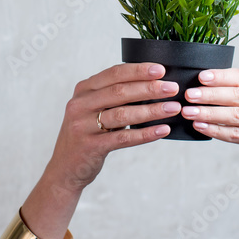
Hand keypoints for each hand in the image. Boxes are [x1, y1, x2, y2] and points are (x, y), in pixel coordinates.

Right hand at [43, 62, 179, 193]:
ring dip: (152, 111)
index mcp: (84, 90)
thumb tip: (152, 84)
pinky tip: (162, 130)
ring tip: (173, 108)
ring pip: (123, 114)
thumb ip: (113, 97)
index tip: (161, 70)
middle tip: (172, 88)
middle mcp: (80, 104)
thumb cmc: (88, 134)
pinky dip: (145, 134)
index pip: (114, 73)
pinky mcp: (90, 146)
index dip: (139, 70)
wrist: (65, 168)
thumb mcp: (93, 109)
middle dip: (150, 88)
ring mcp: (83, 126)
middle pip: (120, 92)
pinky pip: (123, 138)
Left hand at [181, 68, 238, 199]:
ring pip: (236, 115)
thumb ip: (238, 96)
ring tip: (189, 112)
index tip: (200, 77)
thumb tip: (202, 87)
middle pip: (238, 95)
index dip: (220, 76)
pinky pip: (237, 134)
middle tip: (189, 95)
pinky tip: (201, 127)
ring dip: (209, 113)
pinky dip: (216, 130)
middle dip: (210, 94)